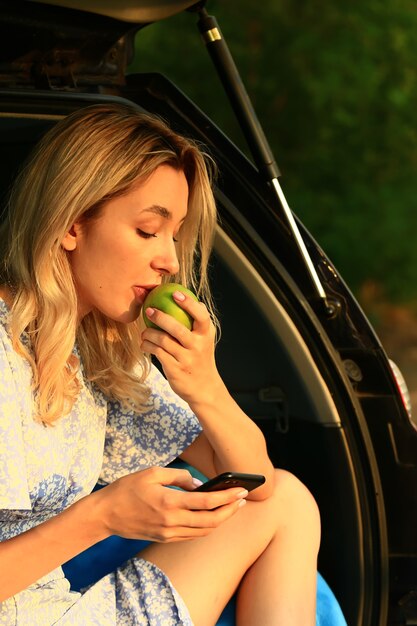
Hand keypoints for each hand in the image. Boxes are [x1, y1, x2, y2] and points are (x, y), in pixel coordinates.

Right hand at [94, 467, 246, 542]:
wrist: (105, 514)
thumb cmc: (127, 489)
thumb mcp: (153, 473)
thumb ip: (179, 476)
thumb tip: (199, 484)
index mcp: (170, 502)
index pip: (207, 502)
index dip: (228, 497)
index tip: (242, 491)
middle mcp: (172, 522)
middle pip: (211, 521)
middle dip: (230, 511)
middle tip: (242, 499)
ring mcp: (169, 533)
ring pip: (204, 531)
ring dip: (221, 520)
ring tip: (231, 506)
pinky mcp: (165, 538)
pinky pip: (192, 535)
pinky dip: (206, 527)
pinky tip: (212, 516)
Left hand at [140, 291, 223, 404]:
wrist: (204, 388)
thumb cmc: (201, 359)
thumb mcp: (205, 341)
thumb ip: (199, 323)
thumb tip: (193, 300)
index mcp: (206, 335)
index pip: (201, 316)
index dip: (189, 303)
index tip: (175, 293)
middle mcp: (198, 346)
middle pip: (177, 328)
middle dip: (160, 317)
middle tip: (149, 310)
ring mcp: (186, 359)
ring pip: (163, 341)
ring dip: (149, 333)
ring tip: (144, 332)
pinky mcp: (175, 369)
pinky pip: (157, 353)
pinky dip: (148, 346)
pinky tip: (144, 343)